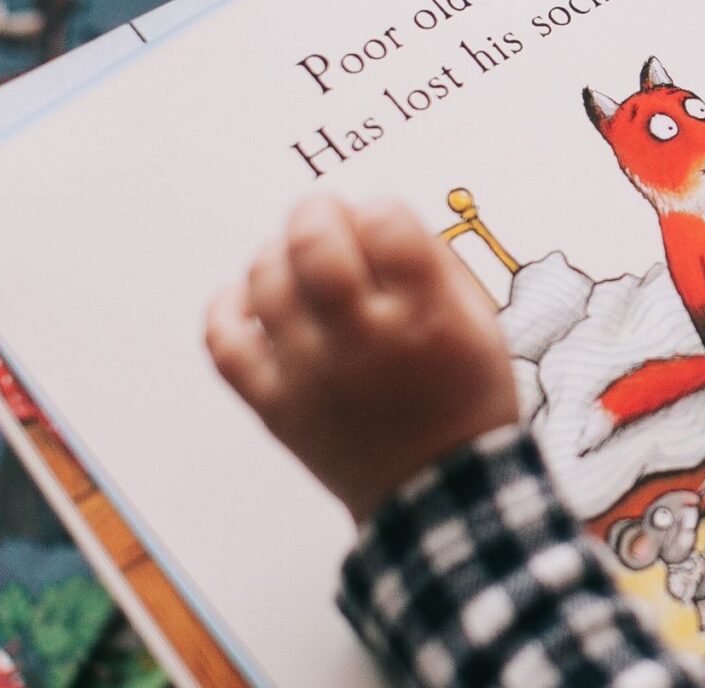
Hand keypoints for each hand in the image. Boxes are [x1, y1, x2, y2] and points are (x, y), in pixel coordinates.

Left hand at [206, 196, 518, 522]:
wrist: (440, 492)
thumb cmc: (465, 400)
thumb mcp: (481, 323)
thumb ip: (432, 263)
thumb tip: (373, 220)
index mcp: (425, 316)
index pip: (383, 221)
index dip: (379, 212)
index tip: (382, 227)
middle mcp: (364, 339)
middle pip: (312, 241)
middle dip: (316, 213)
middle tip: (326, 220)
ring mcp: (311, 373)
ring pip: (265, 281)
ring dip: (277, 253)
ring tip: (296, 262)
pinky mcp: (274, 404)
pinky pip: (224, 342)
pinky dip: (227, 308)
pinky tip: (249, 300)